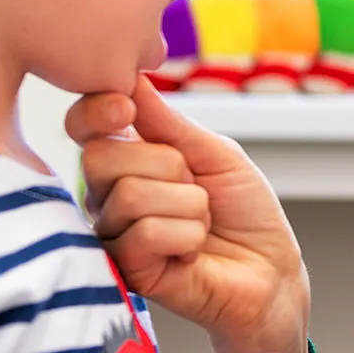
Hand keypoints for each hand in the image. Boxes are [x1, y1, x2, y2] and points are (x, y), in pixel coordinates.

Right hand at [69, 76, 308, 352]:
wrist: (271, 270)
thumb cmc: (245, 210)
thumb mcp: (216, 153)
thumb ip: (170, 123)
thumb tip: (132, 80)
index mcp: (126, 158)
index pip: (82, 124)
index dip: (97, 110)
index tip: (128, 107)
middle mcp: (108, 194)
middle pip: (100, 156)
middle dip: (166, 163)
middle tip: (194, 185)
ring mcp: (114, 234)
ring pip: (129, 195)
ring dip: (188, 205)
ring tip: (201, 222)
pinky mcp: (126, 272)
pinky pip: (144, 234)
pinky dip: (187, 236)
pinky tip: (193, 250)